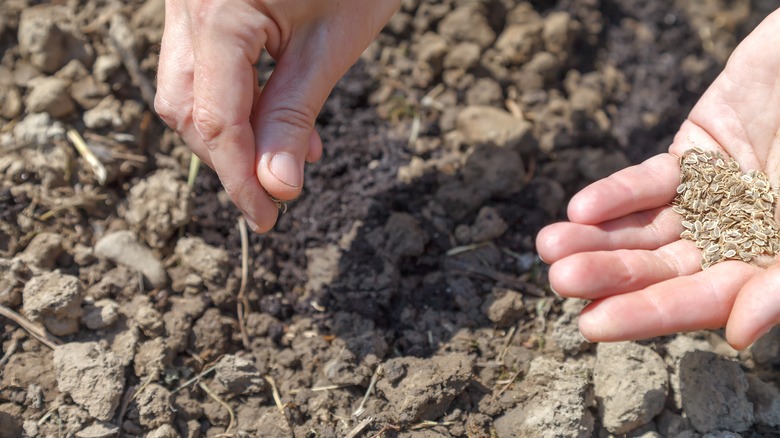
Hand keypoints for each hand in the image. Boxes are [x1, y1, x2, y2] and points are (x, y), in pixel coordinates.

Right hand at [155, 0, 399, 231]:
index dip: (239, 179)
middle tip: (275, 195)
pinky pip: (205, 66)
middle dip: (229, 159)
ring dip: (234, 134)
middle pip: (186, 109)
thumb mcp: (330, 46)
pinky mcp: (202, 4)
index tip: (267, 221)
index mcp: (215, 14)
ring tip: (292, 158)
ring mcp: (187, 3)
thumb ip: (295, 116)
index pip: (215, 121)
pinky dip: (238, 102)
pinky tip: (282, 120)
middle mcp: (185, 7)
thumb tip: (276, 188)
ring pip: (188, 90)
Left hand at [536, 9, 779, 349]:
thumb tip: (739, 334)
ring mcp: (713, 198)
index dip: (649, 314)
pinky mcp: (694, 156)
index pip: (704, 300)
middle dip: (610, 276)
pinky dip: (617, 194)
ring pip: (647, 226)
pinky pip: (651, 180)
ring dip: (598, 238)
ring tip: (549, 246)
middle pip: (664, 267)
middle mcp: (738, 240)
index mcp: (770, 264)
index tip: (592, 325)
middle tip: (559, 281)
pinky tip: (580, 210)